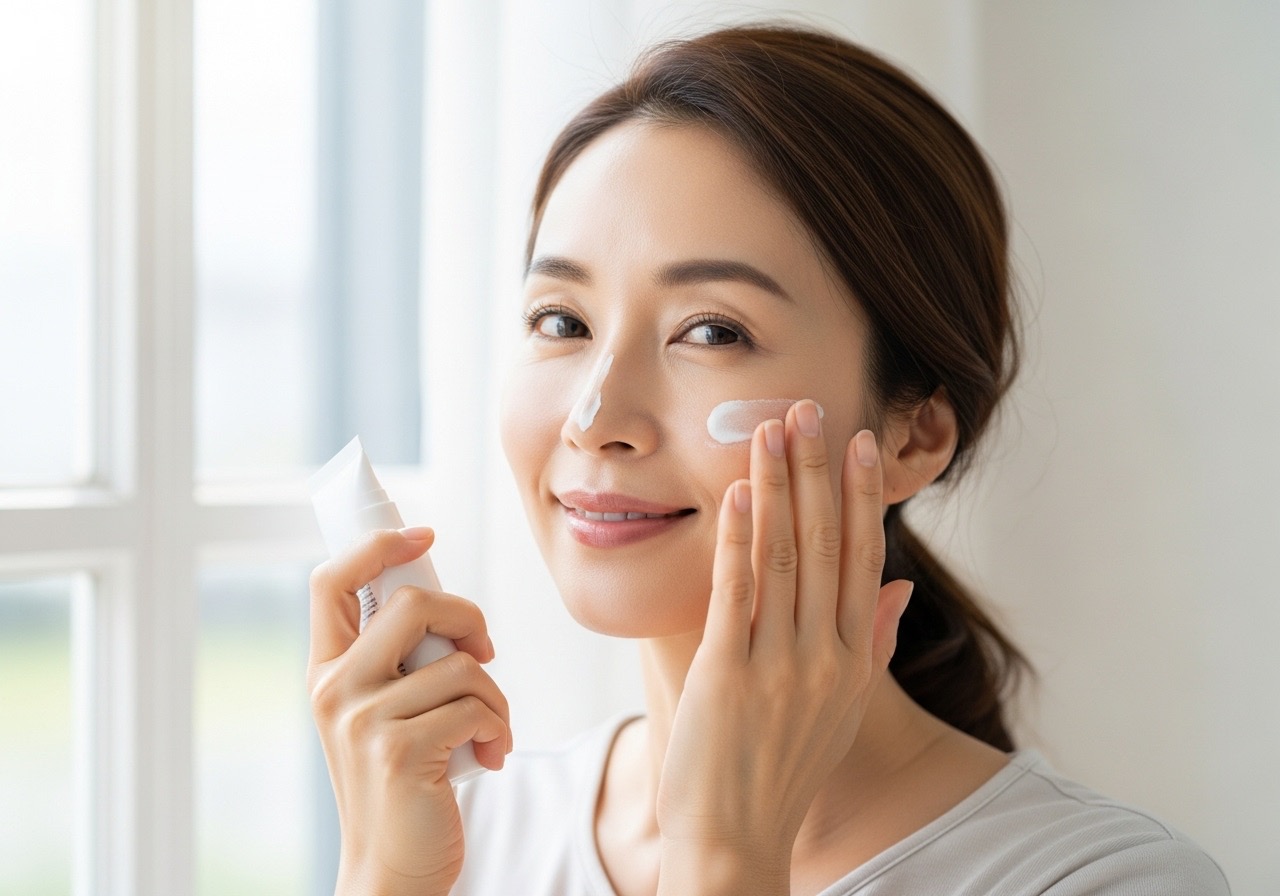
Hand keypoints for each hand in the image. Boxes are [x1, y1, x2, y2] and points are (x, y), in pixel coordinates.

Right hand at [307, 528, 511, 895]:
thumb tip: (445, 605)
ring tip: (488, 729)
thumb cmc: (404, 784)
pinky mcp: (401, 751)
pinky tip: (489, 755)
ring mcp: (363, 720)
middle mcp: (335, 690)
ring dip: (494, 696)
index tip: (423, 535)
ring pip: (460, 662)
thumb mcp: (382, 713)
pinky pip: (476, 705)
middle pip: (412, 603)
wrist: (393, 868)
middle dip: (468, 617)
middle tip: (484, 652)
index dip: (377, 545)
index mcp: (326, 672)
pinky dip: (499, 728)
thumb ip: (397, 661)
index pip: (329, 581)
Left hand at [656, 400, 912, 893]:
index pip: (863, 559)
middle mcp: (825, 655)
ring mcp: (778, 664)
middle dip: (818, 471)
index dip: (860, 496)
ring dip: (779, 488)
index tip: (857, 443)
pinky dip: (739, 540)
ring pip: (784, 557)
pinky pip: (738, 594)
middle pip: (826, 544)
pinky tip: (739, 494)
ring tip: (772, 430)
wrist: (737, 841)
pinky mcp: (728, 674)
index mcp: (853, 659)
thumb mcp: (843, 709)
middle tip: (810, 409)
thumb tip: (902, 587)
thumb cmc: (784, 771)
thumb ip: (874, 643)